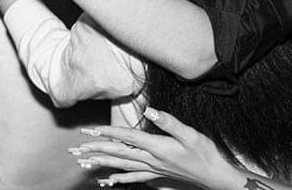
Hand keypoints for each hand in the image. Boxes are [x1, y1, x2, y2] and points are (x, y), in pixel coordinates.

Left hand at [73, 107, 248, 187]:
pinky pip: (133, 177)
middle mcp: (151, 160)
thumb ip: (169, 122)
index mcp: (157, 147)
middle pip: (118, 154)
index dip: (108, 132)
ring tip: (85, 162)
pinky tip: (108, 180)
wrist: (213, 175)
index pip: (127, 137)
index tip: (91, 130)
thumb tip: (149, 111)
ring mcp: (152, 169)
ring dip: (102, 163)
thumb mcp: (190, 134)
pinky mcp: (156, 175)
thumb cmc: (204, 153)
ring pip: (122, 166)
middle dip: (97, 150)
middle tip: (78, 148)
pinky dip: (119, 178)